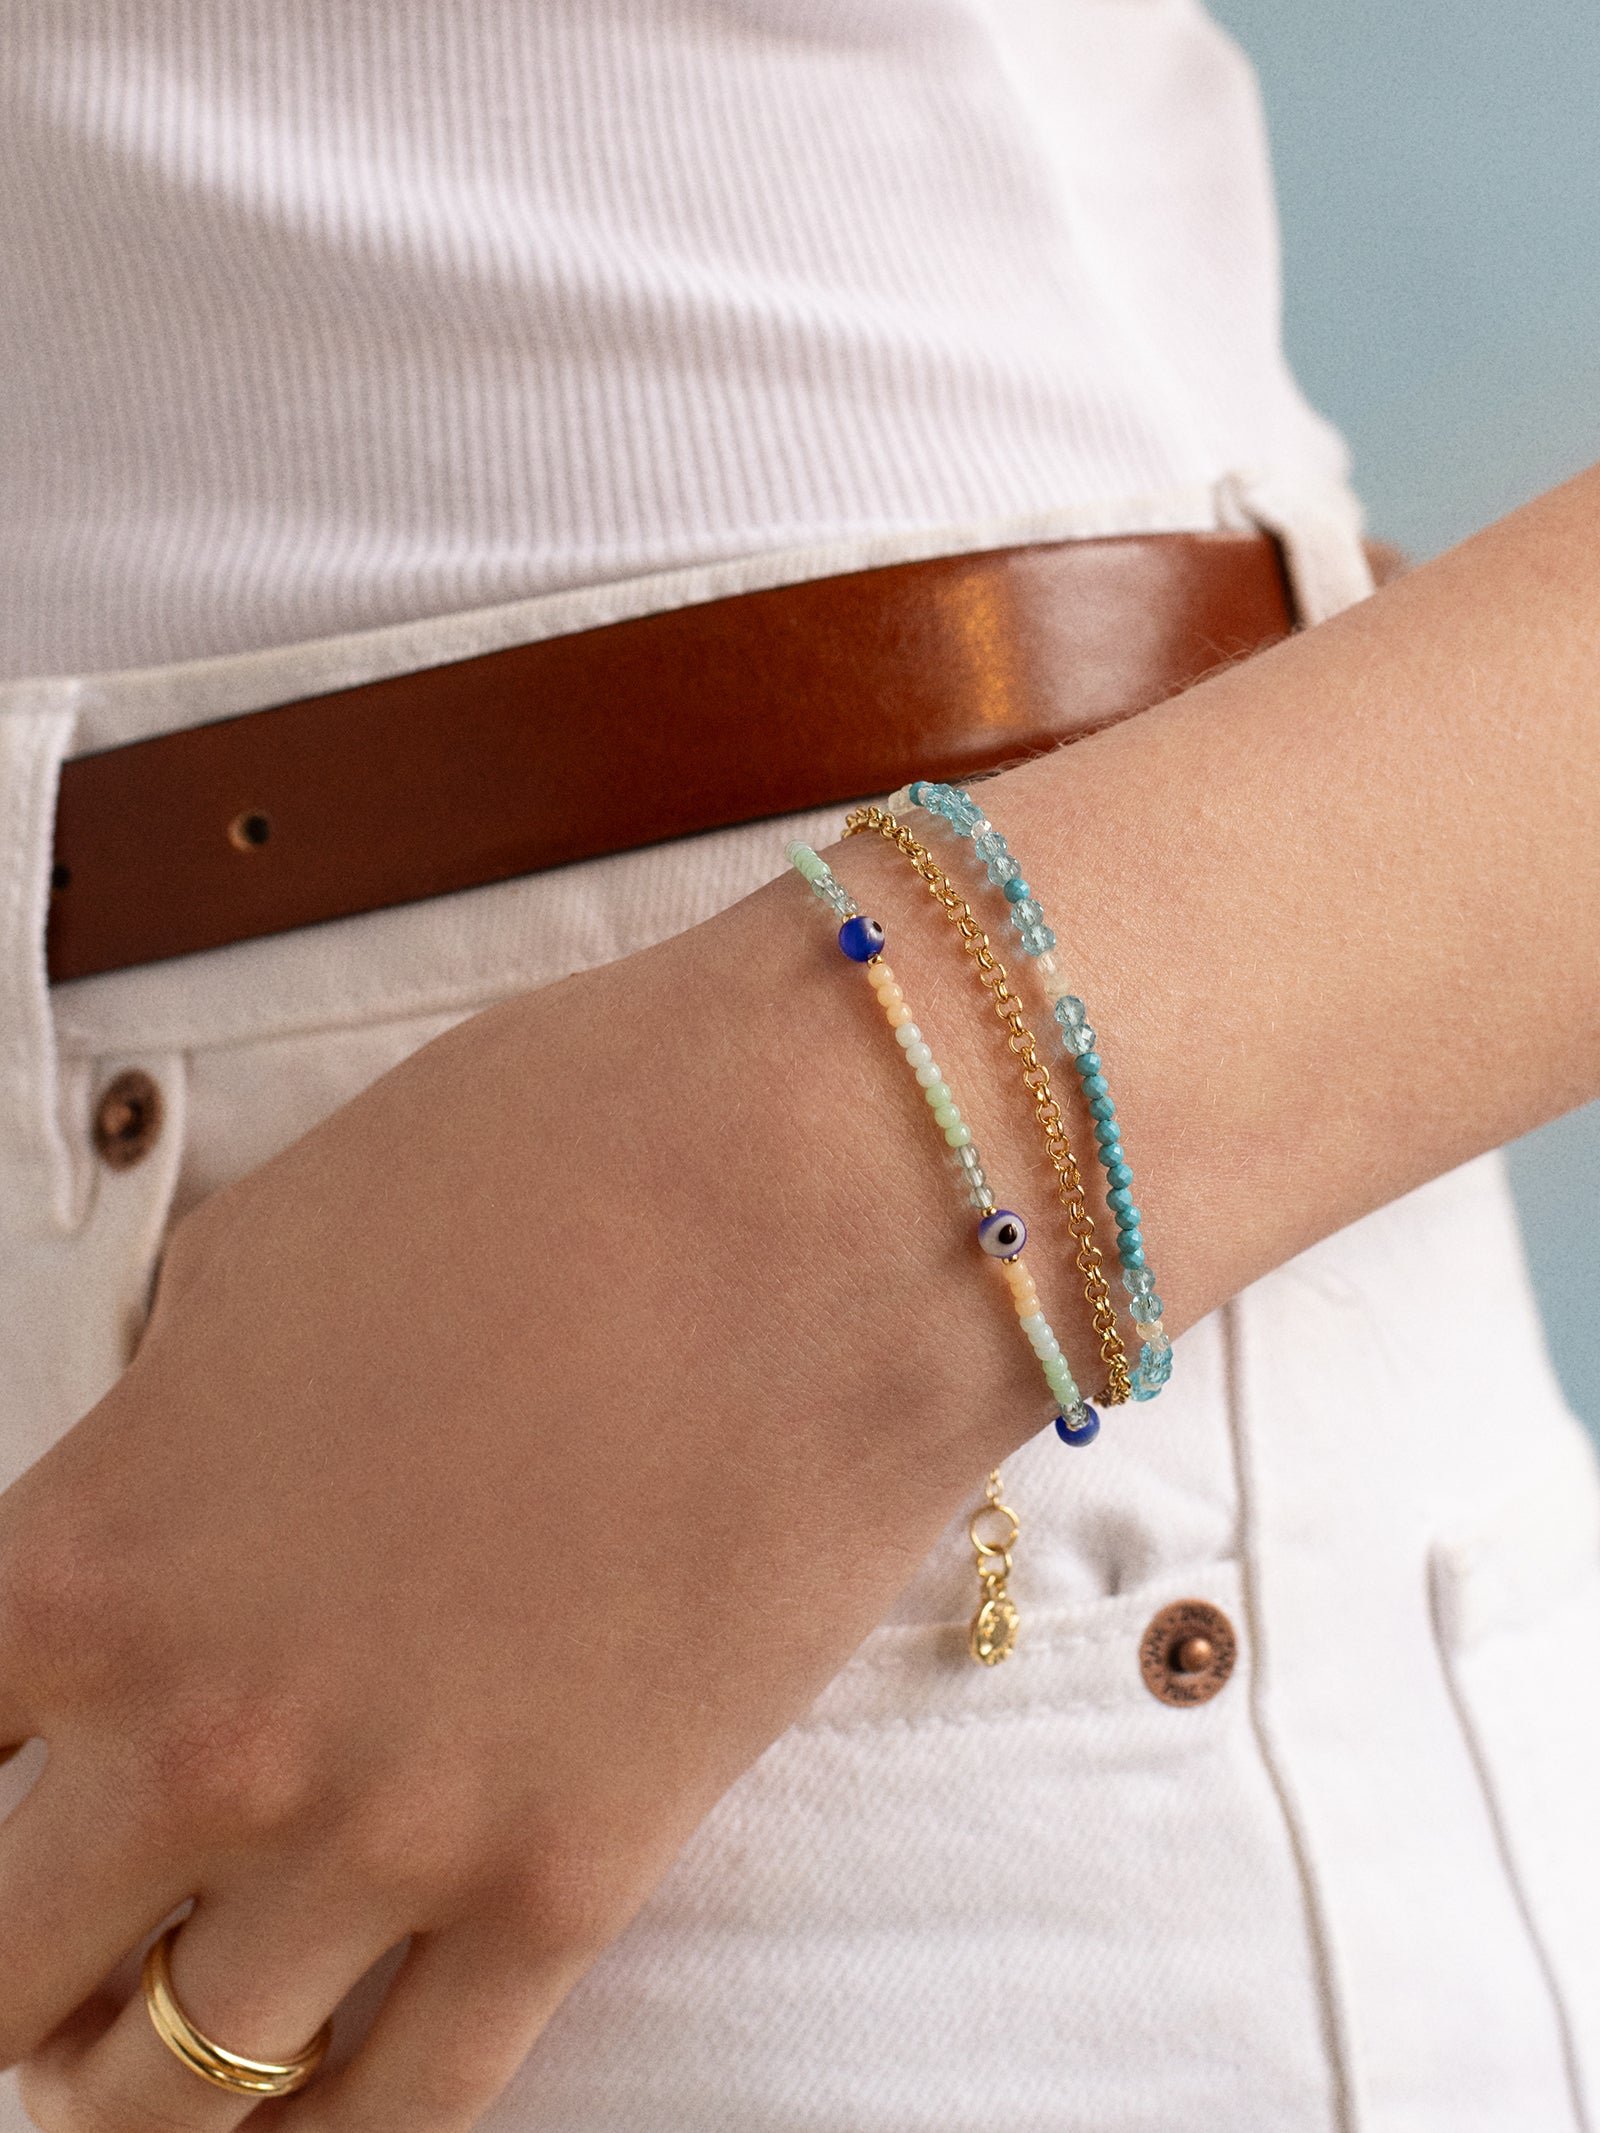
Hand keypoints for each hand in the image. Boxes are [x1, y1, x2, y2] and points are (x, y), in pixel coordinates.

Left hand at [0, 858, 1049, 2132]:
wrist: (823, 1186)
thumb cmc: (556, 1162)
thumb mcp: (267, 1255)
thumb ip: (163, 1433)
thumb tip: (166, 1514)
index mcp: (98, 1552)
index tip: (25, 1767)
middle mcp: (208, 1733)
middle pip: (2, 1973)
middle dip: (22, 1951)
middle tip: (76, 1911)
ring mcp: (390, 1837)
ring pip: (167, 2090)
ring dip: (146, 2061)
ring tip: (184, 1997)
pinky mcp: (571, 1886)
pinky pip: (397, 2114)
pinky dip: (327, 2119)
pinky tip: (324, 2066)